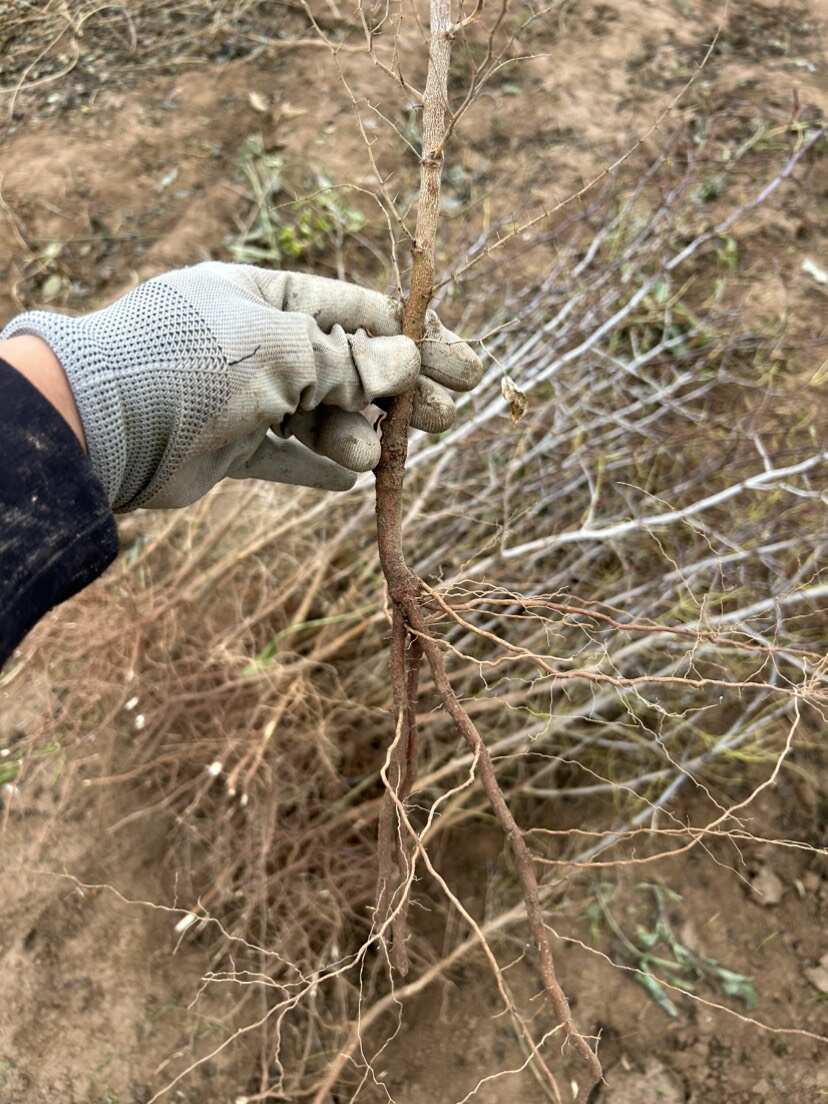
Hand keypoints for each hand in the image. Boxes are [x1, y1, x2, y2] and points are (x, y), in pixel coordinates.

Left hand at [0, 262, 481, 510]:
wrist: (109, 424)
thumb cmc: (197, 363)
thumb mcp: (286, 350)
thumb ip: (351, 360)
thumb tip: (410, 360)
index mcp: (265, 298)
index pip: (353, 309)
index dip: (409, 335)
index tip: (456, 363)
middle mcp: (257, 343)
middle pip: (345, 365)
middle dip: (396, 390)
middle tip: (445, 413)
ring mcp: (243, 396)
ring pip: (321, 415)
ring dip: (355, 434)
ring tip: (374, 455)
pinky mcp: (230, 447)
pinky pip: (288, 454)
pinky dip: (319, 465)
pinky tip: (354, 476)